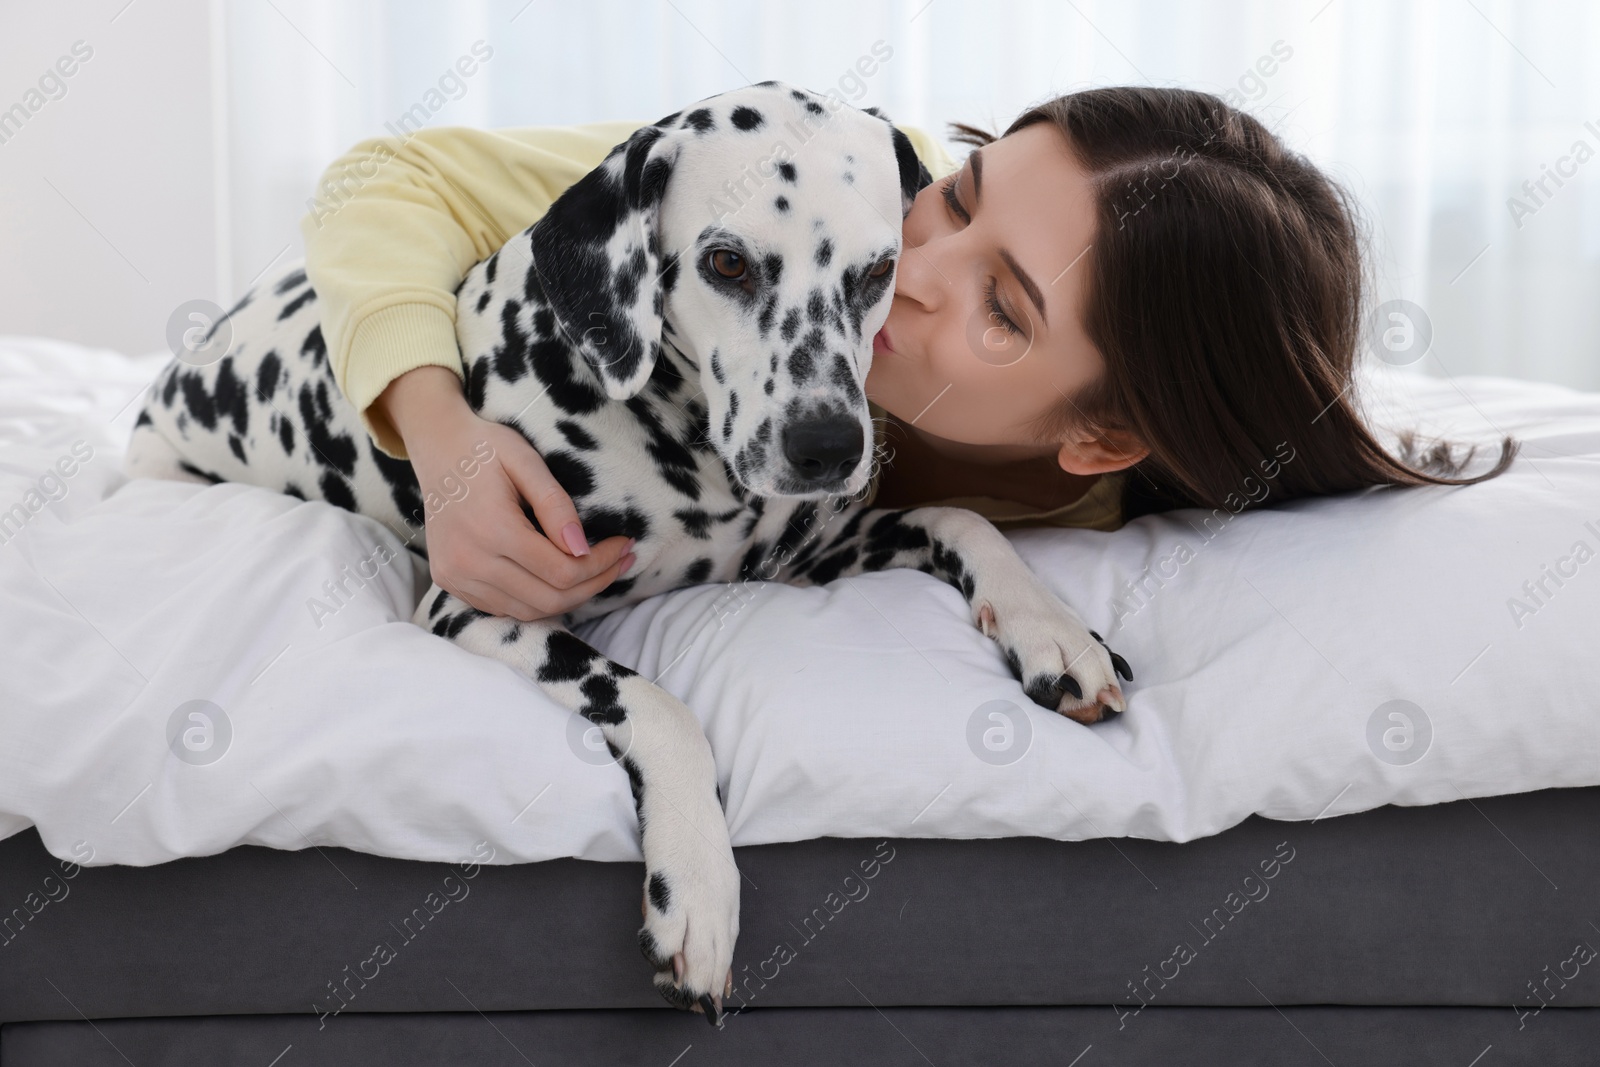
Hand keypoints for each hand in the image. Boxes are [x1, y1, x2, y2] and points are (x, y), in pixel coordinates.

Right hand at [378, 366, 633, 619]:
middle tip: (621, 562)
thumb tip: (581, 548)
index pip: (561, 571)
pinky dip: (538, 601)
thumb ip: (555, 506)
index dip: (601, 564)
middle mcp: (469, 562)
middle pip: (550, 598)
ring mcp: (457, 577)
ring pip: (529, 611)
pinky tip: (559, 579)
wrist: (436, 449)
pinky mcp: (450, 583)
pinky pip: (505, 608)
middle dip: (594, 584)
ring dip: (569, 598)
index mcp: (491, 529)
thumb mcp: (526, 461)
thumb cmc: (486, 448)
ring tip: (598, 572)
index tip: (624, 545)